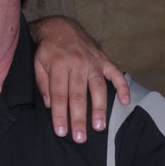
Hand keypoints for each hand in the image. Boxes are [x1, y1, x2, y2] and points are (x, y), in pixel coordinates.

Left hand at [31, 17, 129, 142]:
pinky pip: (116, 73)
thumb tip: (50, 105)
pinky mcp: (104, 60)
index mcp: (59, 66)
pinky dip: (123, 86)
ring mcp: (93, 62)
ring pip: (98, 88)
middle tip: (80, 138)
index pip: (59, 95)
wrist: (61, 27)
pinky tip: (126, 101)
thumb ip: (43, 84)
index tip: (61, 132)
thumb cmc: (48, 50)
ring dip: (99, 108)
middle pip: (78, 96)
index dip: (60, 115)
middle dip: (79, 118)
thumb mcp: (38, 64)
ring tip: (100, 127)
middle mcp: (77, 64)